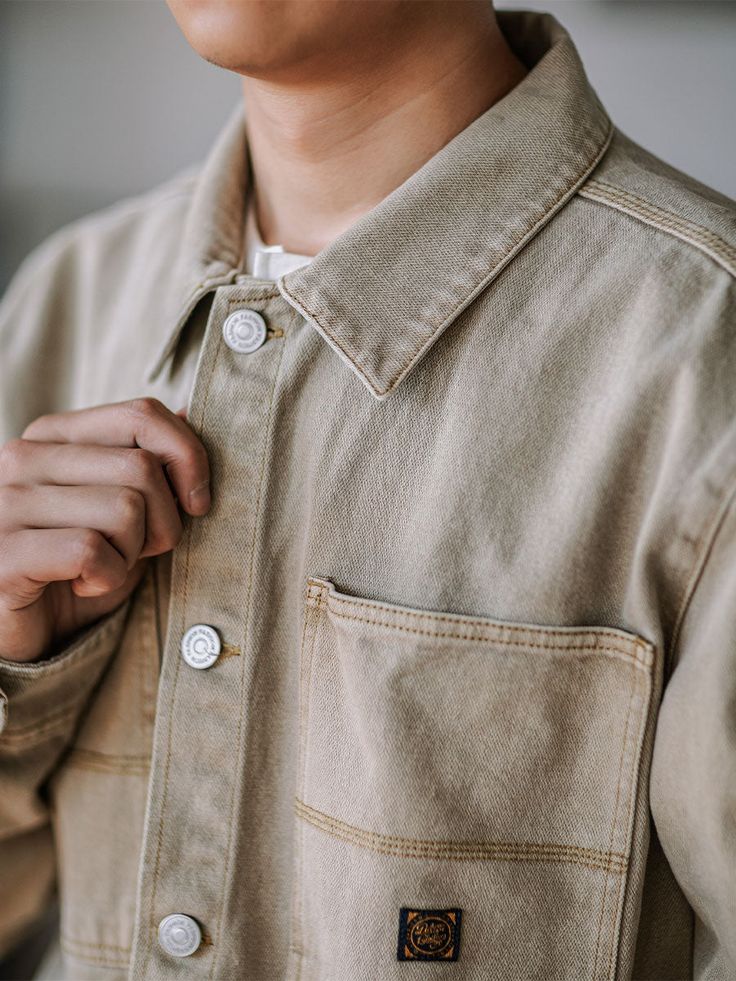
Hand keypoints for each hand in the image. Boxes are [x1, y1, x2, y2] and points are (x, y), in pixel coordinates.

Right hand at [0, 398, 208, 661]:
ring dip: (133, 553)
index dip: (188, 457)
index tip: (196, 503)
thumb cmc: (80, 566)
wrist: (28, 631)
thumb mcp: (124, 508)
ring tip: (106, 566)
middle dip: (164, 521)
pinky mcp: (4, 554)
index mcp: (53, 435)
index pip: (142, 415)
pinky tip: (84, 584)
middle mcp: (23, 457)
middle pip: (142, 467)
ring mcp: (7, 503)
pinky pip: (91, 551)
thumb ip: (150, 459)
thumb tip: (190, 411)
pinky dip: (107, 578)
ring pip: (125, 509)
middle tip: (139, 550)